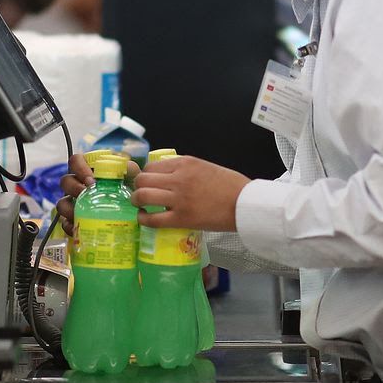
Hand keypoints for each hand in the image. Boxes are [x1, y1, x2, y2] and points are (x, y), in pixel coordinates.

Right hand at [55, 153, 137, 229]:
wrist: (133, 215)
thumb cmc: (128, 192)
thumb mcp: (132, 180)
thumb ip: (130, 170)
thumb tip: (128, 167)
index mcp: (89, 171)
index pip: (76, 161)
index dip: (79, 168)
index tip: (91, 179)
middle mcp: (78, 185)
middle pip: (65, 181)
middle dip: (74, 187)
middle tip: (87, 194)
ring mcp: (74, 203)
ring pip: (61, 203)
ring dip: (69, 207)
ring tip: (82, 213)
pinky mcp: (74, 221)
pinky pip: (65, 223)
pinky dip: (70, 226)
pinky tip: (78, 227)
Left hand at [132, 156, 249, 232]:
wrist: (245, 204)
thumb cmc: (231, 186)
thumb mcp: (206, 167)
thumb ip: (185, 170)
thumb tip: (168, 178)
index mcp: (185, 163)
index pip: (152, 166)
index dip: (145, 175)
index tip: (147, 182)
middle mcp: (179, 178)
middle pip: (143, 179)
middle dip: (137, 186)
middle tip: (140, 194)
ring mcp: (179, 198)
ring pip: (143, 195)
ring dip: (136, 200)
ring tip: (140, 205)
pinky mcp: (182, 218)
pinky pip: (153, 218)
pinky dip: (143, 218)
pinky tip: (145, 218)